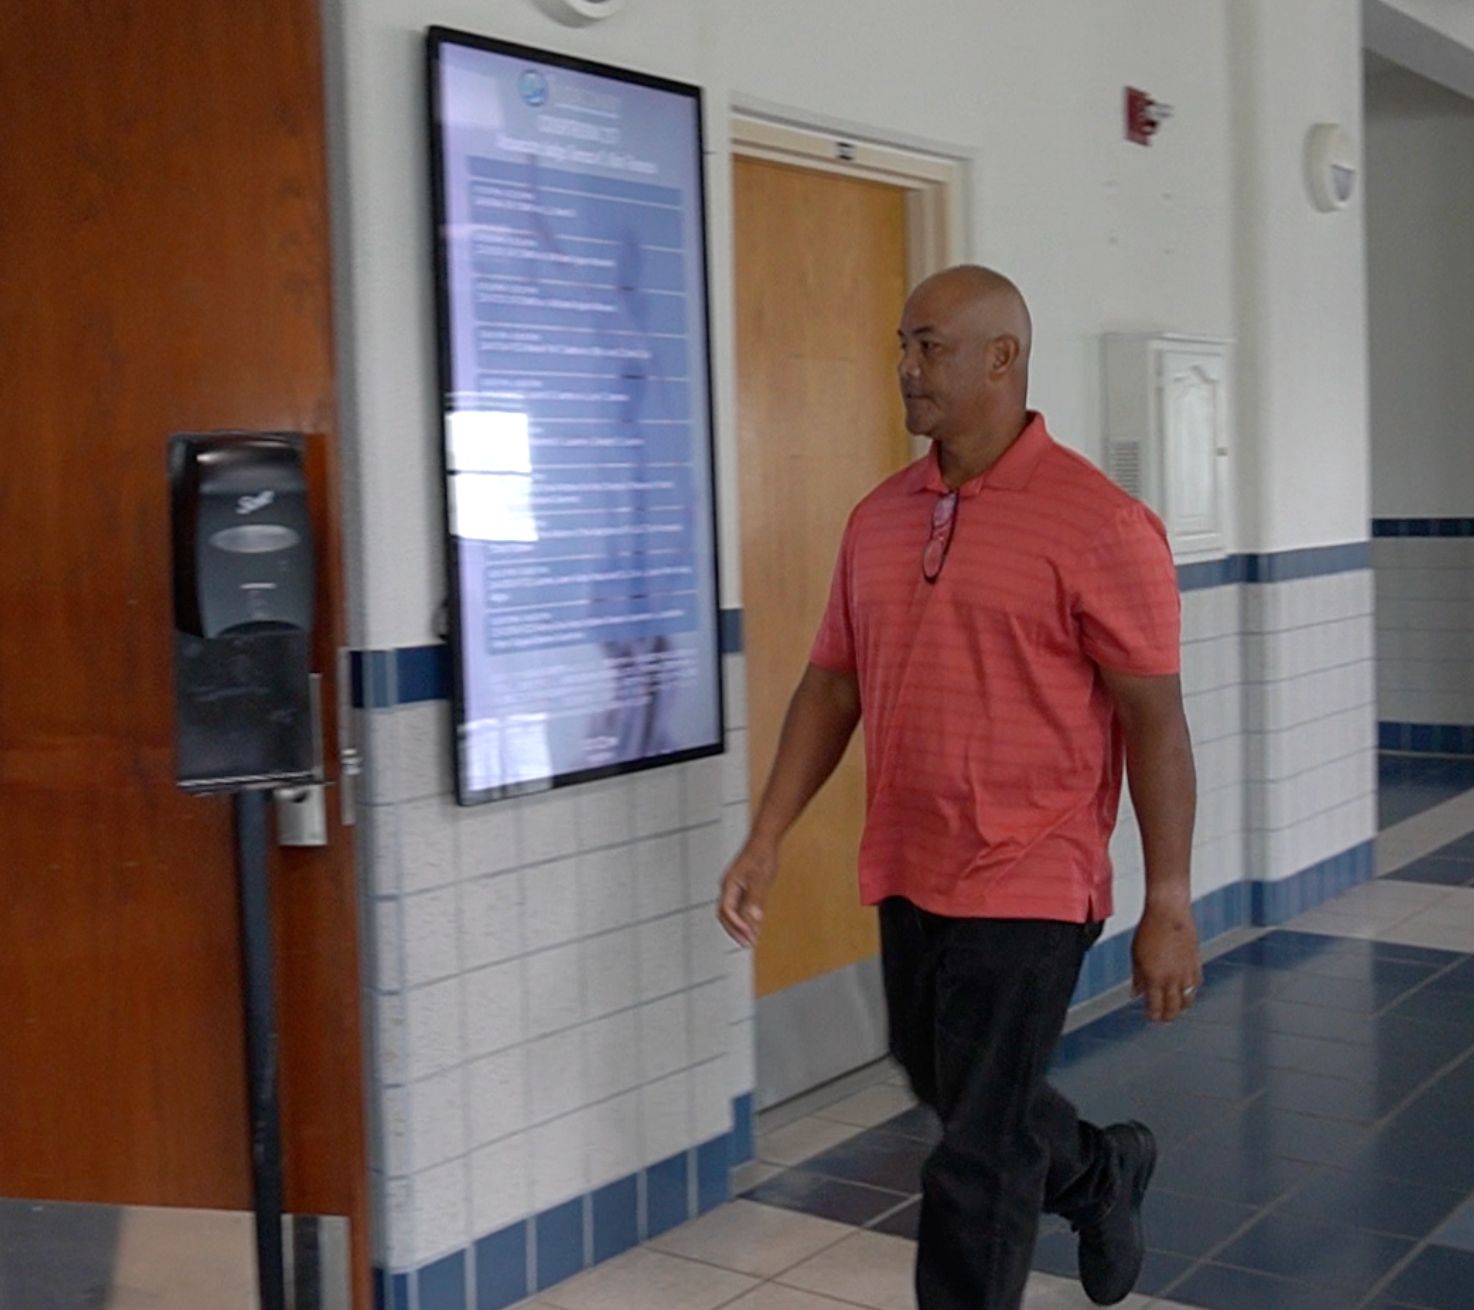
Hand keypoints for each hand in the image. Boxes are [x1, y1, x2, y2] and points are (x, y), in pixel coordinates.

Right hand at [718, 837, 778, 947]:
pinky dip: (744, 918)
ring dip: (739, 926)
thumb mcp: (761, 880)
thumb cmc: (761, 855)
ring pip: (731, 912)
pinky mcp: (741, 887)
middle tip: (747, 943)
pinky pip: (738, 907)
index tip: (748, 935)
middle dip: (735, 931)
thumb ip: (756, 901)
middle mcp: (728, 887)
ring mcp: (734, 887)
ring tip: (751, 938)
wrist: (764, 840)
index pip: (727, 911)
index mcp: (729, 884)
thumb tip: (754, 920)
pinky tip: (753, 925)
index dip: (736, 925)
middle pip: (725, 915)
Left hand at [1132, 902, 1201, 1023]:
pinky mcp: (1196, 964)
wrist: (1169, 913)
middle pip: (1173, 1008)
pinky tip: (1186, 992)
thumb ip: (1137, 977)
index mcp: (1154, 978)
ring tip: (1175, 1009)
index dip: (1153, 1016)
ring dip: (1180, 1007)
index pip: (1155, 1007)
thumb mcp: (1135, 955)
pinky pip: (1195, 986)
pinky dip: (1190, 992)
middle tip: (1163, 1019)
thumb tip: (1136, 994)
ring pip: (1187, 1000)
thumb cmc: (1149, 930)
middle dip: (1167, 1017)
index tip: (1150, 1017)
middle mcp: (1172, 979)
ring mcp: (1186, 973)